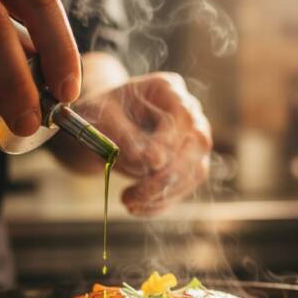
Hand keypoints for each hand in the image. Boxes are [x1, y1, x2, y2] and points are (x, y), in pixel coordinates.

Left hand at [54, 70, 212, 215]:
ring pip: (195, 171)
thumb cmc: (99, 115)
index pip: (184, 116)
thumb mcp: (102, 118)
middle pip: (199, 144)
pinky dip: (160, 203)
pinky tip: (136, 208)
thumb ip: (126, 135)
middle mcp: (188, 113)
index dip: (170, 141)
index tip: (149, 163)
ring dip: (163, 193)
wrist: (98, 128)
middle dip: (169, 174)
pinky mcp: (186, 166)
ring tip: (128, 201)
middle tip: (136, 194)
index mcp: (167, 90)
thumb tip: (154, 162)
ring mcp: (191, 141)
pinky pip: (183, 189)